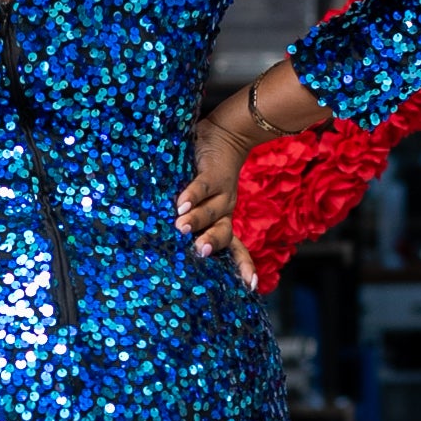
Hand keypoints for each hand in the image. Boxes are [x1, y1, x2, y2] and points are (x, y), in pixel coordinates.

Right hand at [177, 114, 259, 289]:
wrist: (226, 134)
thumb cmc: (207, 173)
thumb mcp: (205, 201)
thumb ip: (192, 220)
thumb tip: (169, 242)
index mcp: (224, 221)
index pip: (235, 250)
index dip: (243, 267)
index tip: (251, 286)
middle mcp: (226, 211)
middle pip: (224, 234)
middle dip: (213, 243)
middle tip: (200, 252)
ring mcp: (221, 193)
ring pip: (213, 211)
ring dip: (198, 220)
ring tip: (181, 227)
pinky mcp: (212, 174)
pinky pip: (203, 187)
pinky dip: (192, 196)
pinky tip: (181, 204)